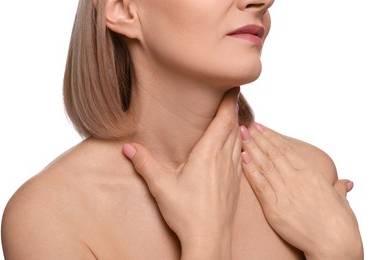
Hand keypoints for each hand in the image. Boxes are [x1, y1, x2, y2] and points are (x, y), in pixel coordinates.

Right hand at [123, 88, 240, 258]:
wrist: (210, 239)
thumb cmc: (188, 214)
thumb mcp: (161, 186)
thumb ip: (144, 164)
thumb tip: (128, 148)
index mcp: (208, 154)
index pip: (224, 120)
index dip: (229, 101)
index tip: (233, 86)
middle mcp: (224, 159)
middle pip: (234, 126)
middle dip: (233, 109)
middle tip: (231, 96)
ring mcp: (233, 171)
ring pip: (240, 140)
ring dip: (237, 126)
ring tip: (233, 117)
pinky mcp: (236, 183)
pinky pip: (241, 155)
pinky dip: (240, 144)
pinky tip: (236, 147)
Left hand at [240, 123, 362, 259]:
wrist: (335, 244)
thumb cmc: (340, 224)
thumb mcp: (340, 201)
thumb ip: (337, 188)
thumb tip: (345, 182)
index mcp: (311, 175)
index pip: (287, 150)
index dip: (272, 137)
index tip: (261, 127)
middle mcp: (296, 180)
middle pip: (273, 153)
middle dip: (257, 138)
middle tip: (245, 126)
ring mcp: (284, 192)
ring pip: (264, 165)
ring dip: (251, 148)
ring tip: (241, 135)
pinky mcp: (274, 207)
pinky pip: (259, 185)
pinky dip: (250, 170)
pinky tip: (242, 158)